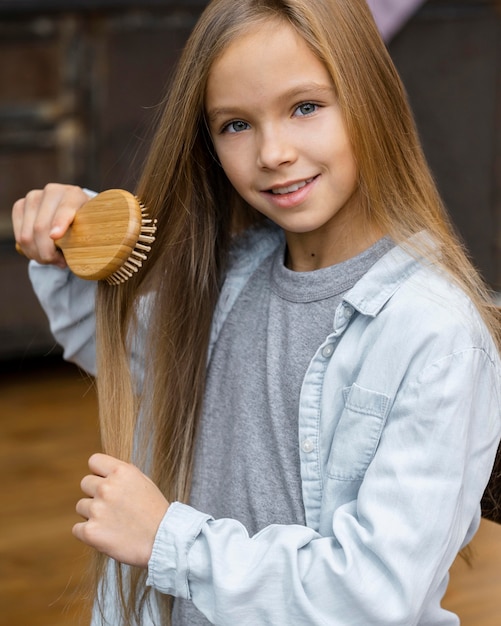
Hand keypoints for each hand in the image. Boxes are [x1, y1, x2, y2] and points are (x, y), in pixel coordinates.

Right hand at [12, 183, 88, 267]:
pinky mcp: (20, 206)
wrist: (73, 211)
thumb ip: (88, 236)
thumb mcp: (92, 228)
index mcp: (73, 194)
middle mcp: (52, 191)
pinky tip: (40, 254)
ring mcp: (34, 197)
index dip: (59, 223)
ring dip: (38, 255)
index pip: (65, 209)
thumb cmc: (84, 223)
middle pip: (41, 227)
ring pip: (27, 235)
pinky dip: (29, 250)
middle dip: (48, 252)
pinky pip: (19, 236)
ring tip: (52, 260)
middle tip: (60, 263)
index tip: (55, 236)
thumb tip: (78, 256)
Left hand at [73, 453, 169, 567]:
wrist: (164, 540)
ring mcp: (97, 509)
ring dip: (92, 514)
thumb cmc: (156, 512)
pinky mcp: (91, 531)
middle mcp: (107, 487)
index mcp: (121, 472)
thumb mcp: (144, 482)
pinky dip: (88, 533)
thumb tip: (105, 471)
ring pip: (81, 506)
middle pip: (85, 483)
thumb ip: (122, 475)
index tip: (105, 482)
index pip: (94, 461)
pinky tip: (106, 535)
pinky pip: (77, 528)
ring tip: (112, 522)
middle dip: (95, 493)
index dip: (99, 472)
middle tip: (112, 506)